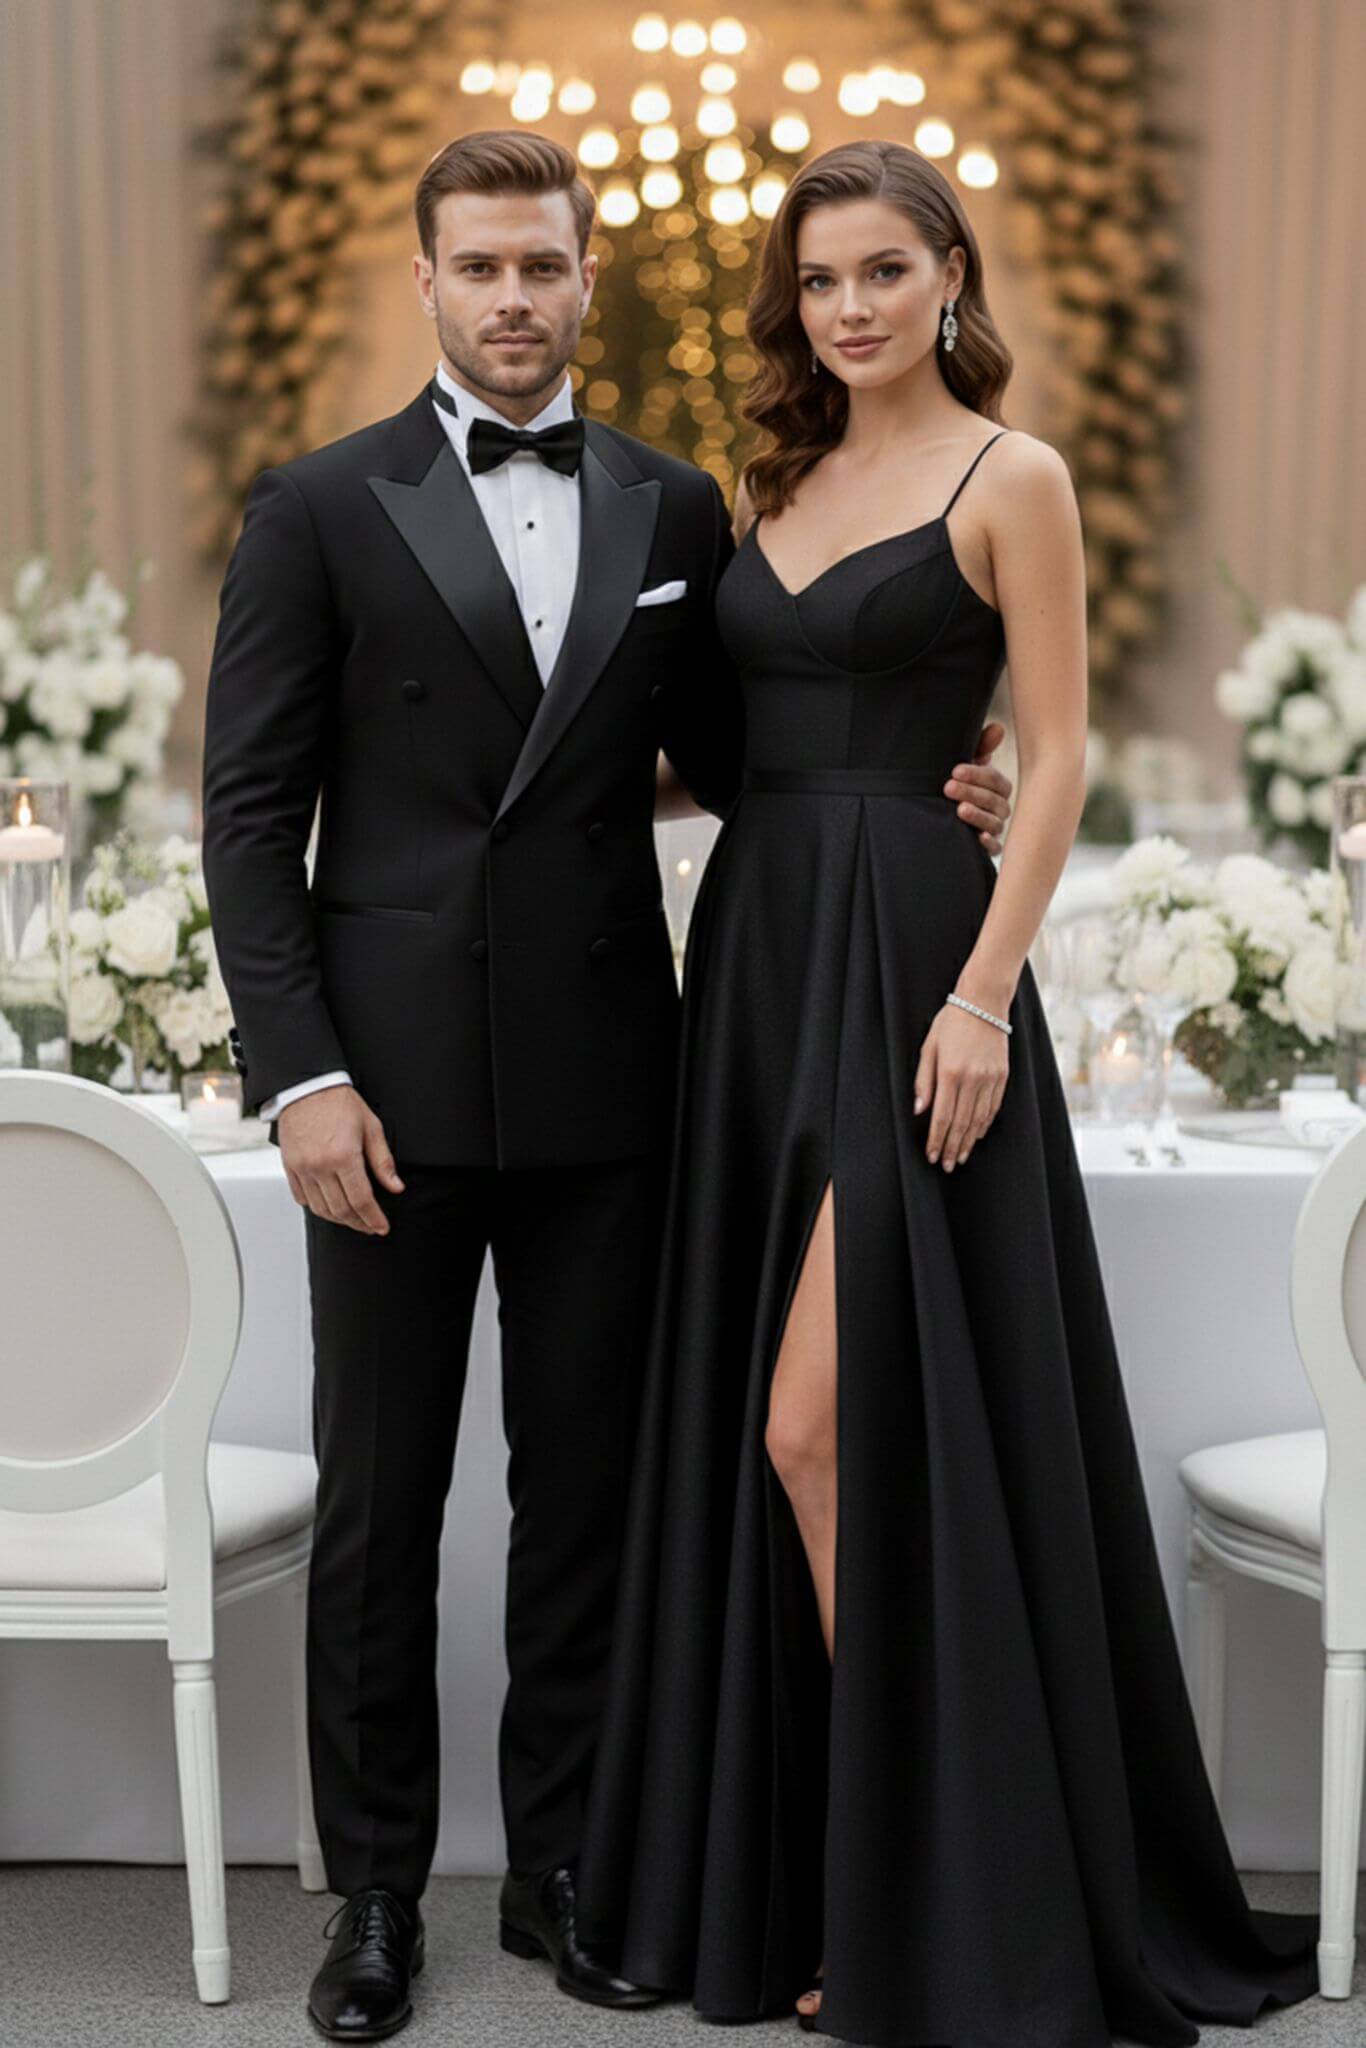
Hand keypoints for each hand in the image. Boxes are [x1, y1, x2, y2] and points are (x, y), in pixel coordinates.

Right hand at [278, 1083, 403, 1233]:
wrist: (307, 1087)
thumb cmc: (339, 1103)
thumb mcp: (371, 1127)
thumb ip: (383, 1161)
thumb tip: (395, 1186)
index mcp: (344, 1156)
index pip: (362, 1200)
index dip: (374, 1218)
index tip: (381, 1227)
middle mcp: (320, 1166)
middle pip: (341, 1210)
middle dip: (359, 1223)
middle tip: (370, 1226)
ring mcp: (302, 1168)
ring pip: (321, 1209)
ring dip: (339, 1219)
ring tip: (353, 1219)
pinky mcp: (290, 1167)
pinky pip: (302, 1198)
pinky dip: (317, 1207)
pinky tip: (330, 1206)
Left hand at [913, 1000, 1009, 1170]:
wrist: (983, 1002)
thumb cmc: (950, 1022)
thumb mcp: (929, 1047)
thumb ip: (924, 1080)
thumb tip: (919, 1110)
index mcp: (949, 1072)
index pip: (941, 1116)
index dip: (936, 1139)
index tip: (931, 1156)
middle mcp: (971, 1078)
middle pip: (961, 1123)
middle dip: (951, 1147)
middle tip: (946, 1165)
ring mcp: (989, 1078)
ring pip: (978, 1119)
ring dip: (968, 1141)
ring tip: (960, 1156)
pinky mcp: (1002, 1076)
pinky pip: (993, 1107)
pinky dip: (984, 1124)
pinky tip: (977, 1135)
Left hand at [943, 718, 1012, 856]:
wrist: (933, 818)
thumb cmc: (954, 785)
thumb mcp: (964, 766)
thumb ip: (980, 747)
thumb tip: (999, 728)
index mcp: (997, 787)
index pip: (995, 780)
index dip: (977, 774)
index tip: (955, 770)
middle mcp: (999, 807)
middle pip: (994, 800)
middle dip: (972, 792)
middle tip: (948, 787)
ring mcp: (995, 828)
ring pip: (995, 822)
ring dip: (978, 815)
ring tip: (960, 810)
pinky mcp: (987, 848)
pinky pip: (996, 848)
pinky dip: (989, 843)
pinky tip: (979, 838)